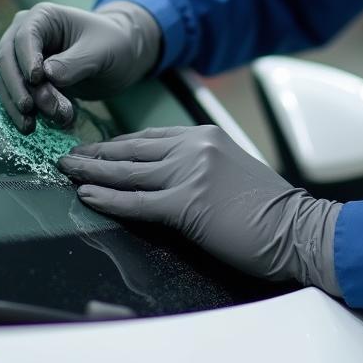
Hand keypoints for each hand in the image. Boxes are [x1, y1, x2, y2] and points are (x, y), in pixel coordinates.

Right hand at [0, 1, 161, 133]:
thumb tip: (46, 76)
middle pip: (7, 60)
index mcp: (43, 17)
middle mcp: (25, 35)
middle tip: (37, 110)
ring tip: (36, 126)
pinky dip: (20, 114)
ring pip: (6, 83)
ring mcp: (22, 59)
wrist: (120, 57)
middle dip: (20, 88)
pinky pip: (13, 98)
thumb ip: (75, 63)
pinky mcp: (25, 82)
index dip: (27, 59)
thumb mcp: (101, 51)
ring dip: (19, 106)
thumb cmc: (113, 44)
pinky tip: (32, 128)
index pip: (24, 37)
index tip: (37, 80)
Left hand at [57, 125, 342, 295]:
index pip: (151, 136)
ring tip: (67, 170)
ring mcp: (190, 173)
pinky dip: (108, 198)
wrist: (295, 227)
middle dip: (98, 152)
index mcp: (205, 135)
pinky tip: (86, 194)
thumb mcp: (232, 169)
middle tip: (69, 155)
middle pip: (134, 148)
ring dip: (93, 171)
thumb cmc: (267, 207)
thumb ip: (200, 164)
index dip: (120, 142)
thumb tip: (167, 174)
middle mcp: (195, 146)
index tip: (97, 146)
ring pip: (129, 171)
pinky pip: (136, 201)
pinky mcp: (186, 204)